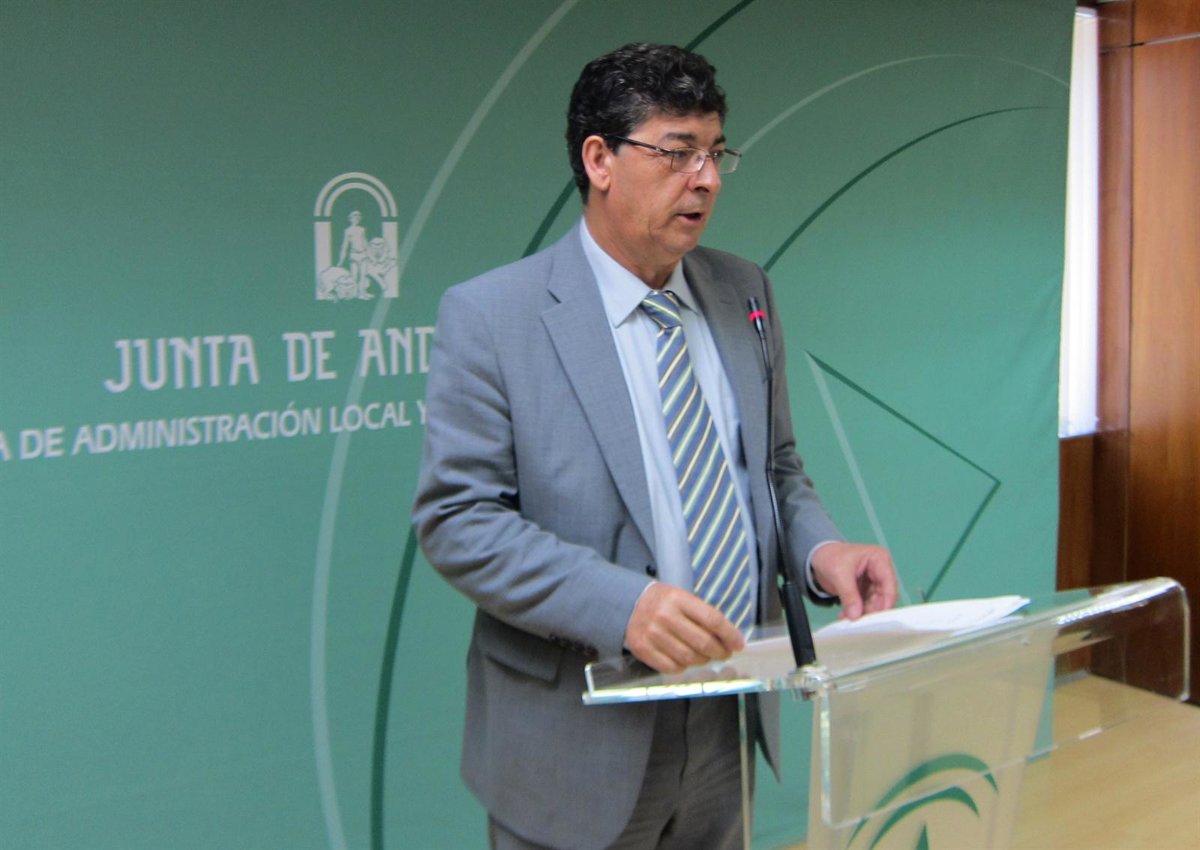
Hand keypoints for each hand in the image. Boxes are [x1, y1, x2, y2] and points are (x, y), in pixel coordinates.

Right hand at [624, 583, 744, 673]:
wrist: (627, 605)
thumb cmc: (663, 603)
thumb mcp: (682, 598)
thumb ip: (703, 615)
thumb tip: (728, 639)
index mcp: (678, 598)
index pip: (713, 619)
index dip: (730, 635)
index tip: (738, 644)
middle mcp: (665, 616)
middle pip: (703, 642)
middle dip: (720, 652)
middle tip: (724, 654)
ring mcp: (652, 633)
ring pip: (689, 657)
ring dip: (703, 661)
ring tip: (705, 657)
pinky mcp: (642, 649)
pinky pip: (672, 667)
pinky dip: (683, 667)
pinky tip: (685, 660)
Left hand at [810, 542, 897, 619]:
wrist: (819, 557)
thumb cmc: (831, 556)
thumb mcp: (839, 574)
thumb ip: (849, 595)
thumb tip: (856, 615)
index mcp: (879, 559)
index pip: (889, 583)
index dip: (886, 601)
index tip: (877, 617)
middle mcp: (880, 571)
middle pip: (884, 596)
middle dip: (872, 609)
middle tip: (859, 620)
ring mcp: (874, 582)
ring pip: (875, 603)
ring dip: (863, 613)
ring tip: (848, 618)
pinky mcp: (866, 591)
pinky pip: (866, 605)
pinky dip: (856, 612)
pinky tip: (845, 615)